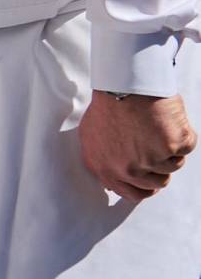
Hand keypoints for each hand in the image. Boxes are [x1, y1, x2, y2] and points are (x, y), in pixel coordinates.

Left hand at [79, 91, 194, 200]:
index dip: (146, 187)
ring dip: (171, 148)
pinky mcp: (172, 145)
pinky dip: (182, 134)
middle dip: (162, 167)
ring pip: (174, 164)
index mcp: (105, 169)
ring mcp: (150, 159)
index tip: (153, 179)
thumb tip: (112, 182)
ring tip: (157, 127)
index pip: (132, 194)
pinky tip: (167, 121)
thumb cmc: (109, 105)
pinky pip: (186, 147)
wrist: (125, 84)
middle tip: (159, 147)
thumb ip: (103, 161)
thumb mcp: (92, 137)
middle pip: (158, 183)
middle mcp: (127, 169)